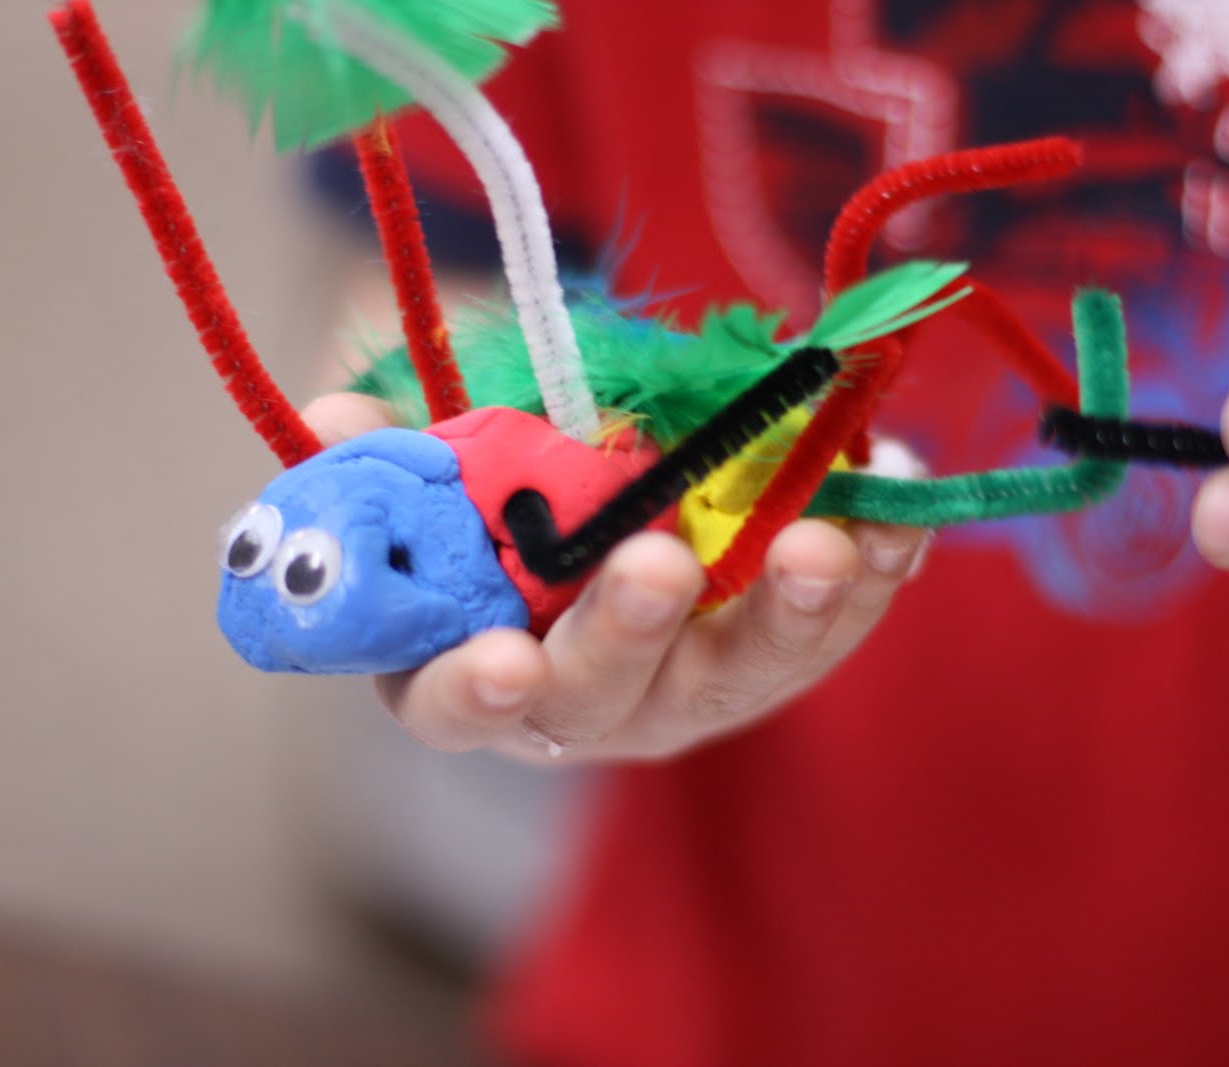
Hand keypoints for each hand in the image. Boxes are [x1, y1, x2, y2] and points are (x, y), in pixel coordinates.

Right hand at [303, 394, 928, 761]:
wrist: (605, 543)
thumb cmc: (502, 524)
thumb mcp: (436, 486)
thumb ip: (392, 457)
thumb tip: (333, 416)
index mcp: (479, 672)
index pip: (456, 708)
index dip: (470, 691)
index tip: (497, 660)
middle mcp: (591, 704)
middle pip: (610, 697)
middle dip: (631, 632)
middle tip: (658, 564)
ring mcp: (693, 690)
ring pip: (742, 674)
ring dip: (784, 613)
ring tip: (817, 543)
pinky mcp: (779, 657)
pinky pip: (834, 626)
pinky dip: (871, 569)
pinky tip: (896, 503)